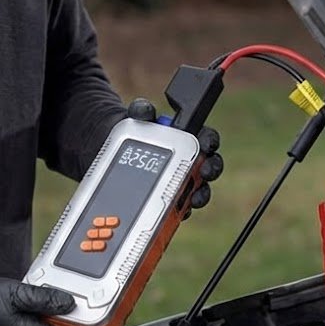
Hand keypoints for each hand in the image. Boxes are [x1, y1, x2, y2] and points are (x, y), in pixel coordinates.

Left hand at [127, 98, 222, 212]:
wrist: (113, 147)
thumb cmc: (134, 131)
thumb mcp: (135, 118)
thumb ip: (142, 111)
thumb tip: (146, 112)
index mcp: (187, 138)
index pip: (206, 139)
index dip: (210, 141)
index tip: (207, 145)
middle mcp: (189, 161)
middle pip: (209, 167)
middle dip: (211, 170)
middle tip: (204, 173)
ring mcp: (181, 181)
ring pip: (198, 190)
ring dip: (200, 195)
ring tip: (193, 200)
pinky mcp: (169, 200)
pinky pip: (179, 209)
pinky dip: (179, 212)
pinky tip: (174, 214)